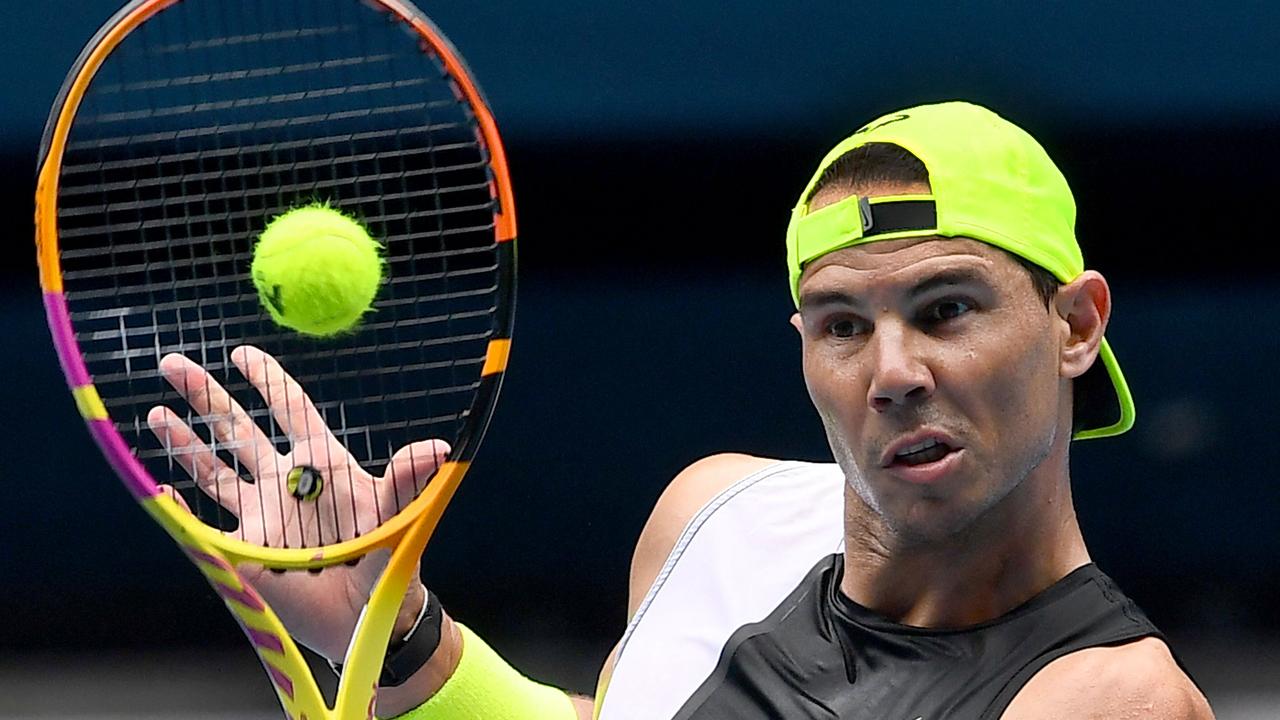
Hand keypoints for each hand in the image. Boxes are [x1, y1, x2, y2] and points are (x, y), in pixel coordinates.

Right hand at [147, 345, 446, 659]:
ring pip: (214, 469)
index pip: (289, 408)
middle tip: (172, 362)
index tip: (240, 353)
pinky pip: (204, 527)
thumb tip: (438, 448)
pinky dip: (180, 509)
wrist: (370, 617)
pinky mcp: (245, 551)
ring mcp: (262, 514)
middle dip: (205, 395)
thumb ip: (406, 481)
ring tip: (157, 414)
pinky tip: (160, 490)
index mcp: (321, 462)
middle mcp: (285, 481)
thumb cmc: (390, 560)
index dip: (266, 379)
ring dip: (184, 442)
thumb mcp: (398, 517)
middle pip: (237, 428)